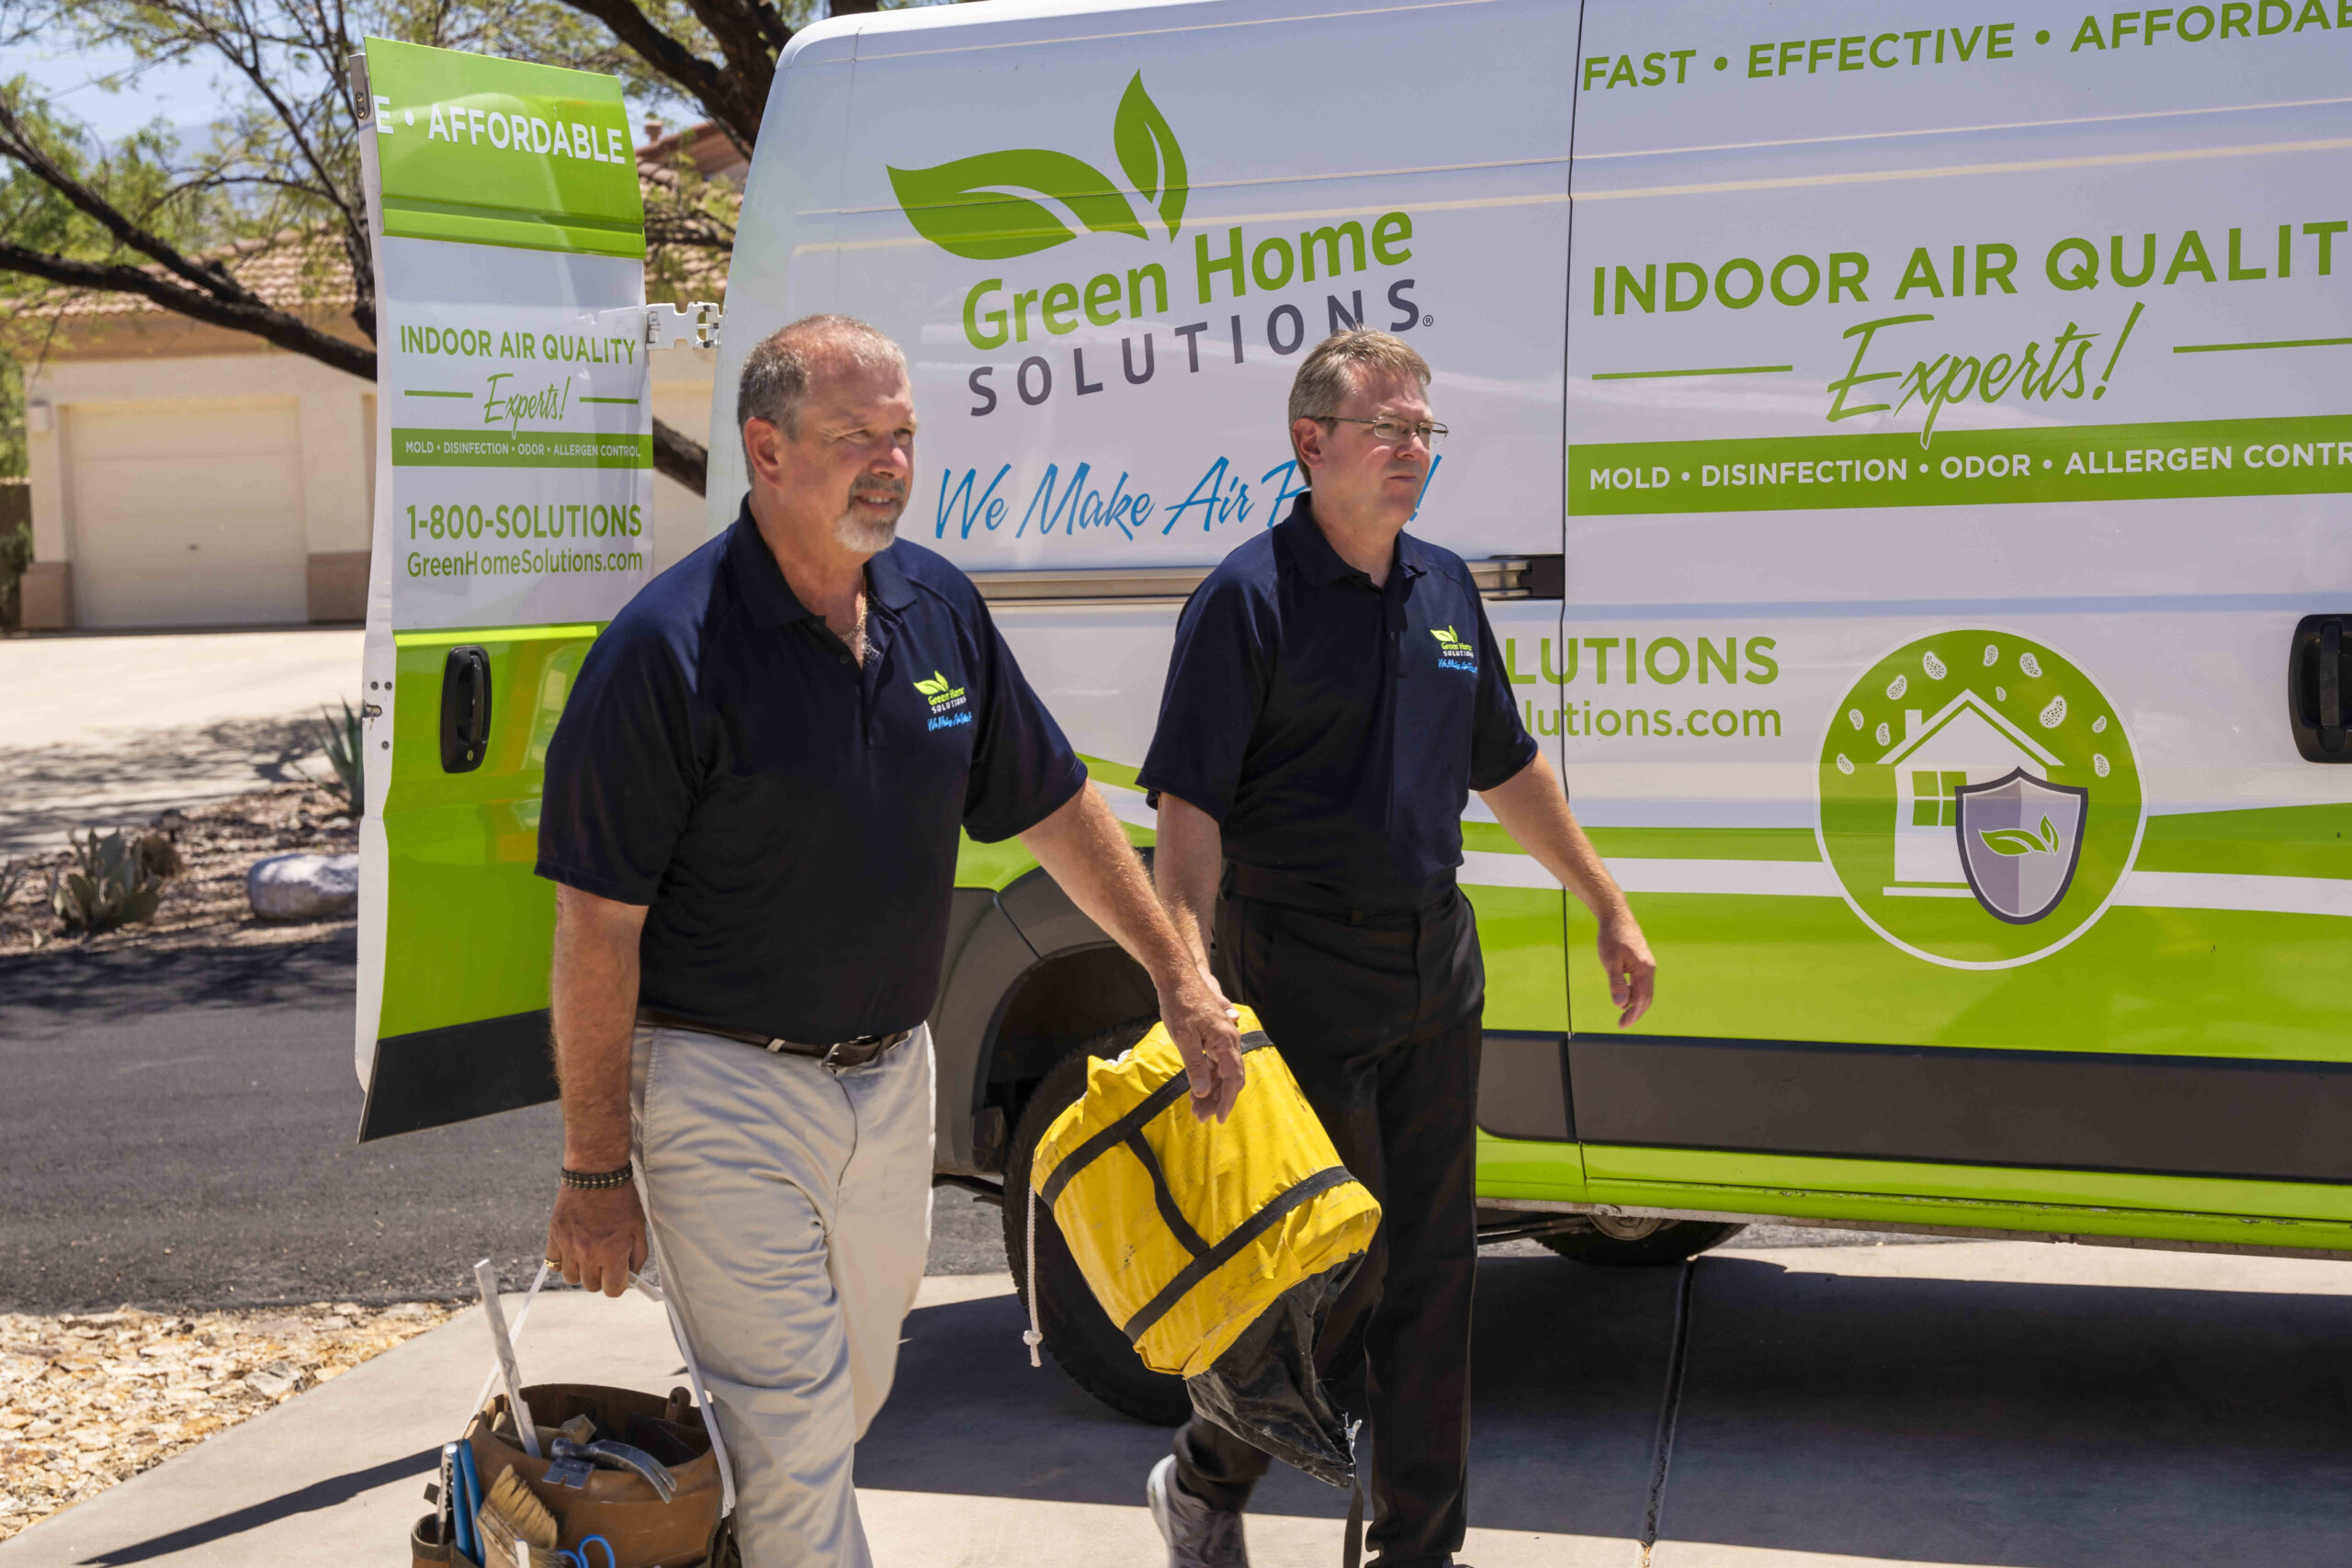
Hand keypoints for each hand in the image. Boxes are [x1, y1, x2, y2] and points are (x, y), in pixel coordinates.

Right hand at [545, 1181, 646, 1297]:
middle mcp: (590, 1253)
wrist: (596, 1173)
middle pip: (591, 1286)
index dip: (618, 1284)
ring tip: (588, 1254)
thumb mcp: (638, 1227)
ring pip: (572, 1278)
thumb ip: (637, 1256)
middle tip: (605, 1261)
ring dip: (581, 1271)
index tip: (619, 1276)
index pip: (613, 1290)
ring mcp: (569, 1246)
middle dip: (601, 1277)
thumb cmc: (622, 1199)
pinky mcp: (554, 1236)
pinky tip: (572, 1249)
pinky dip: (563, 1261)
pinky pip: (554, 1263)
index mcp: (614, 1252)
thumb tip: (631, 1276)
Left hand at [1157, 968, 1245, 1121]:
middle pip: (1230, 1078)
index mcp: (1225, 1041)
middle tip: (1201, 1116)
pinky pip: (1216, 1061)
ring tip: (1196, 1107)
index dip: (1227, 1101)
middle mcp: (1229, 1040)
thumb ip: (1195, 1065)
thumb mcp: (1184, 1038)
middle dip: (1217, 1099)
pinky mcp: (1214, 1035)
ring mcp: (1222, 1038)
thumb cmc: (1180, 1004)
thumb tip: (1203, 1091)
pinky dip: (1207, 1076)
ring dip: (1211, 1090)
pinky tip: (1196, 1087)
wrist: (1177, 978)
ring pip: (1222, 1071)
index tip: (1219, 1118)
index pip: (1232, 1079)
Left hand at [1598, 910, 1656, 1026]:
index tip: (1623, 1025)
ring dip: (1635, 1003)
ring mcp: (1647, 964)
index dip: (1633, 1014)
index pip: (1642, 999)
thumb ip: (1616, 983)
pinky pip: (1641, 982)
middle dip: (1635, 1012)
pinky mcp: (1642, 961)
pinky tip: (1624, 995)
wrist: (1616, 916)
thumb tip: (1621, 1004)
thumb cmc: (1612, 937)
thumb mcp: (1610, 961)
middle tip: (1622, 1024)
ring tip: (1622, 1013)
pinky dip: (1634, 992)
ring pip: (1644, 990)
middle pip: (1646, 997)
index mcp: (1644, 970)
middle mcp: (1649, 968)